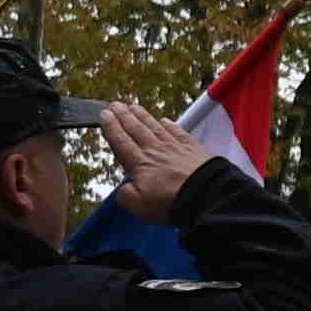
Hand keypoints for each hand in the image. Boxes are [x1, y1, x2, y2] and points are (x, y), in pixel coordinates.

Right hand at [90, 98, 209, 221]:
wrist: (205, 195)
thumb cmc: (170, 202)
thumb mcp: (139, 206)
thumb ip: (126, 195)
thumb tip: (124, 189)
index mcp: (139, 163)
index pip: (121, 141)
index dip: (111, 127)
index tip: (105, 114)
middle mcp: (155, 150)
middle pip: (136, 129)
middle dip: (124, 116)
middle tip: (115, 104)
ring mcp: (175, 147)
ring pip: (155, 127)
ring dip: (143, 116)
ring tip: (133, 106)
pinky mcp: (193, 148)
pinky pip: (178, 132)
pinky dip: (170, 125)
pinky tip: (164, 120)